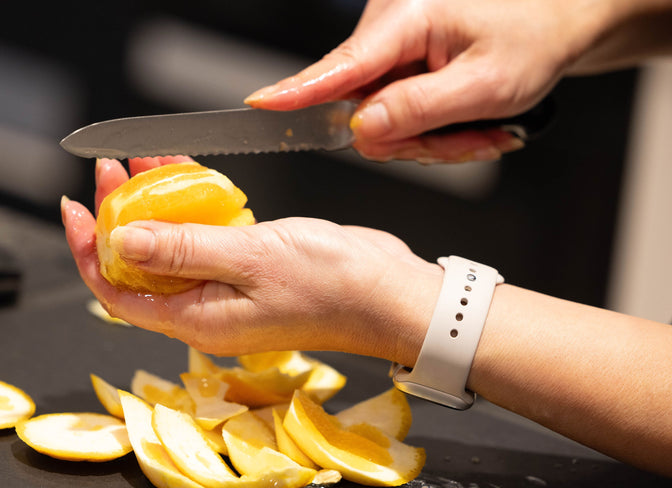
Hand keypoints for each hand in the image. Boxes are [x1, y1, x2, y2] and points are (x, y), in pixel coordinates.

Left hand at [62, 157, 441, 358]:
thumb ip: (183, 250)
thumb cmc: (332, 285)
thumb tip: (121, 240)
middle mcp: (205, 311)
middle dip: (117, 217)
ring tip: (140, 162)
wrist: (389, 292)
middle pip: (140, 266)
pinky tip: (184, 175)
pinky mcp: (248, 270)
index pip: (118, 292)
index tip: (74, 208)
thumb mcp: (250, 259)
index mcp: (196, 322)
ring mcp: (227, 291)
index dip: (88, 251)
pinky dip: (189, 208)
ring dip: (153, 206)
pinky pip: (204, 239)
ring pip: (172, 248)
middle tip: (110, 171)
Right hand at [245, 0, 603, 162]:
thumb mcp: (488, 84)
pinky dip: (435, 130)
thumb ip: (419, 110)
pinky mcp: (399, 65)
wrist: (556, 19)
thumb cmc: (533, 37)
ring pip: (384, 121)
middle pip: (366, 111)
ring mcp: (393, 49)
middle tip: (474, 137)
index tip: (259, 106)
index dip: (298, 92)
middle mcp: (390, 30)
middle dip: (417, 139)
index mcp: (408, 19)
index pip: (341, 65)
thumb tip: (363, 130)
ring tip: (483, 126)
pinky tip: (470, 121)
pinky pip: (398, 115)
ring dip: (433, 138)